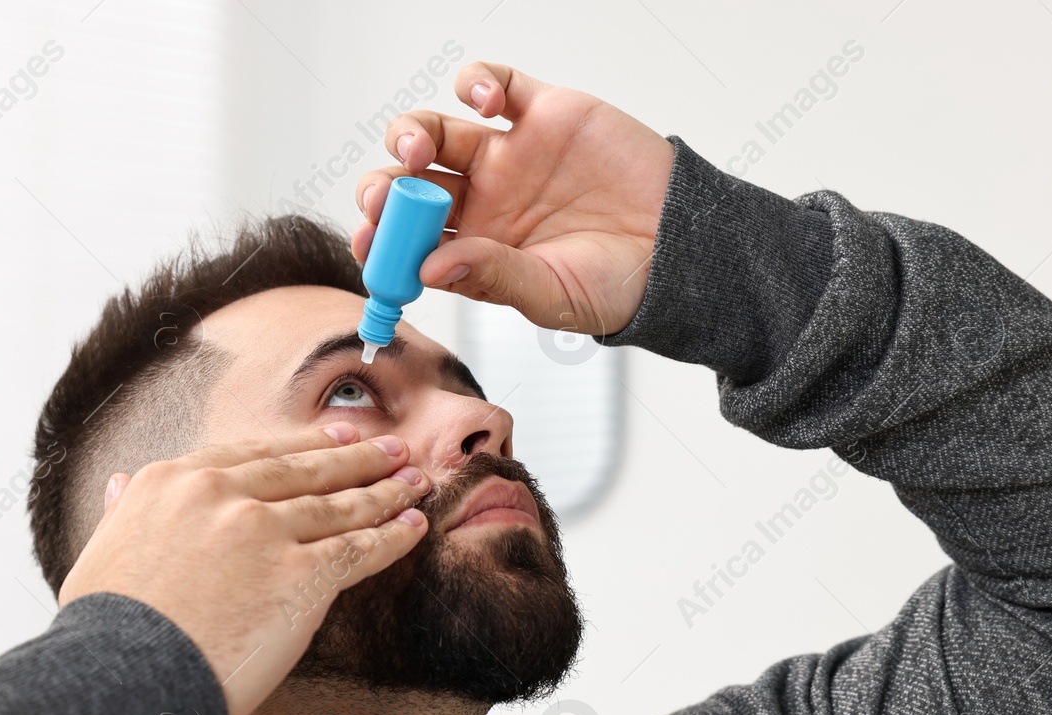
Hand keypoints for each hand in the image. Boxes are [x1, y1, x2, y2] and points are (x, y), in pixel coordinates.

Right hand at [57, 424, 430, 714]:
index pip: (253, 455)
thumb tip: (119, 484)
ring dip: (385, 492)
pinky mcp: (299, 575)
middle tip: (390, 450)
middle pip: (304, 469)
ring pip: (339, 504)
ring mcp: (263, 531)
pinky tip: (413, 528)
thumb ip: (122, 512)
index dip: (301, 446)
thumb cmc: (102, 633)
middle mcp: (219, 494)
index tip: (332, 439)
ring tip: (415, 484)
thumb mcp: (99, 552)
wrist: (116, 680)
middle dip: (355, 458)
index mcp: (171, 482)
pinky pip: (359, 549)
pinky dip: (392, 537)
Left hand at [353, 61, 674, 336]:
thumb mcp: (552, 295)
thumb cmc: (617, 284)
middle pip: (410, 184)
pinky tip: (478, 98)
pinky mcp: (541, 114)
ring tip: (417, 147)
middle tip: (386, 194)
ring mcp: (508, 155)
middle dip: (386, 186)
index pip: (407, 241)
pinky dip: (475, 81)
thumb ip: (492, 278)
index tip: (367, 238)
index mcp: (474, 250)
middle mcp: (481, 202)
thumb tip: (430, 270)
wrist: (683, 247)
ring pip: (436, 134)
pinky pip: (495, 86)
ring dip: (411, 134)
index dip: (380, 237)